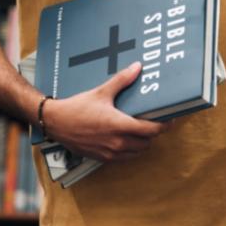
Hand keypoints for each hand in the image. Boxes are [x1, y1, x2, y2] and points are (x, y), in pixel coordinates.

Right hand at [41, 62, 170, 162]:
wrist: (55, 122)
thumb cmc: (78, 108)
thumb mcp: (102, 92)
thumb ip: (122, 80)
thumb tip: (137, 67)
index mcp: (119, 125)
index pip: (151, 130)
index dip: (164, 126)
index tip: (169, 119)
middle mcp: (117, 142)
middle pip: (147, 143)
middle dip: (153, 133)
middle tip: (154, 122)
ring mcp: (110, 152)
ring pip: (136, 152)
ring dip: (142, 143)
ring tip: (140, 130)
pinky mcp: (102, 158)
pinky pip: (124, 158)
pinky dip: (130, 150)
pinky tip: (126, 138)